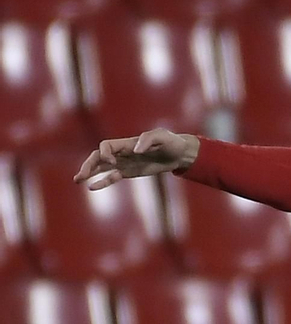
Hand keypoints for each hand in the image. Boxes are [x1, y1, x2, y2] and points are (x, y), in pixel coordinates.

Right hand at [74, 129, 199, 189]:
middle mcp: (122, 153)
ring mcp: (124, 163)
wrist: (180, 154)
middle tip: (80, 176)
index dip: (104, 154)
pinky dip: (102, 181)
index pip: (105, 146)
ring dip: (89, 172)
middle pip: (98, 157)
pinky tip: (92, 187)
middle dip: (88, 165)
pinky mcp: (129, 172)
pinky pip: (112, 177)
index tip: (112, 162)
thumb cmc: (171, 142)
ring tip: (77, 180)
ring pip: (101, 167)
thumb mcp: (163, 136)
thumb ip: (148, 140)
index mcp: (126, 143)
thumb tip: (135, 150)